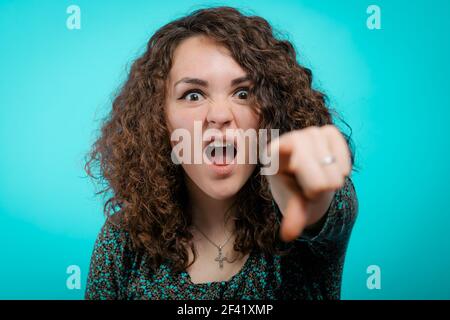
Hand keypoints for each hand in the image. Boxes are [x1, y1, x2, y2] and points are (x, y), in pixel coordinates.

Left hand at [266, 125, 351, 241]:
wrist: (311, 183)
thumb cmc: (297, 194)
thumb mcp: (294, 206)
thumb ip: (293, 217)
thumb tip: (288, 235)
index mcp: (272, 157)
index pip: (281, 151)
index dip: (288, 156)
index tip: (288, 153)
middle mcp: (288, 139)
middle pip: (311, 168)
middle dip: (317, 186)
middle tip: (311, 190)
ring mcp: (308, 133)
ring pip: (329, 164)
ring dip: (331, 179)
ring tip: (321, 181)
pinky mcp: (327, 131)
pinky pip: (341, 148)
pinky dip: (342, 166)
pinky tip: (337, 171)